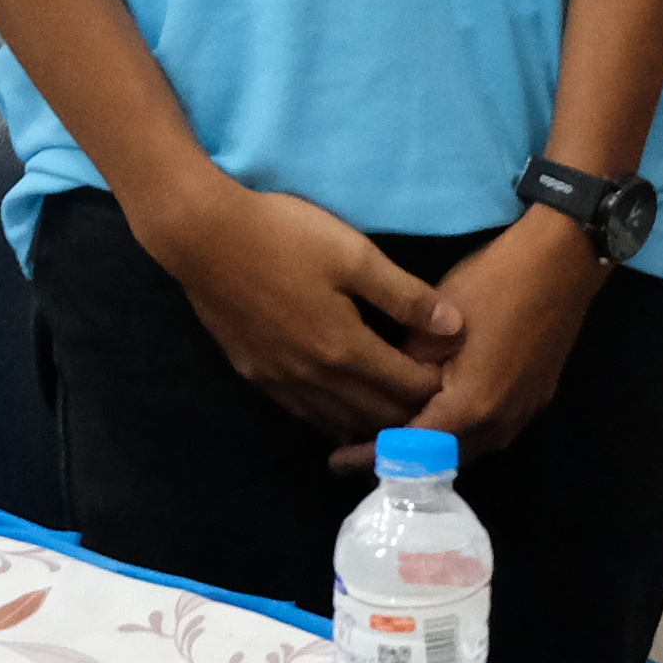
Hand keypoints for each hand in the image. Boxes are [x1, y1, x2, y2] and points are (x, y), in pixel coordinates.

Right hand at [129, 176, 453, 445]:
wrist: (201, 236)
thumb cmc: (282, 235)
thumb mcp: (353, 254)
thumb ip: (406, 296)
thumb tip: (455, 328)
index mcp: (347, 350)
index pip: (408, 389)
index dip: (439, 390)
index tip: (460, 382)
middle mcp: (316, 379)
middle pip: (376, 416)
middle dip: (412, 417)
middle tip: (438, 409)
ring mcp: (282, 382)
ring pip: (339, 423)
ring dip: (373, 427)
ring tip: (399, 421)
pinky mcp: (256, 375)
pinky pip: (305, 414)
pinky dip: (333, 420)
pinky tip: (343, 414)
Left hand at [371, 218, 606, 469]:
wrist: (560, 263)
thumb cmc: (491, 286)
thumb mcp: (431, 329)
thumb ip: (404, 373)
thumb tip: (384, 398)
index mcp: (470, 410)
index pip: (411, 448)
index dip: (372, 454)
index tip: (338, 461)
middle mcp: (499, 426)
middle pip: (441, 458)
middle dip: (400, 457)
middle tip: (358, 450)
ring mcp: (521, 415)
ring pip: (466, 446)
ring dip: (430, 447)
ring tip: (390, 437)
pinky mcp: (532, 400)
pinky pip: (487, 430)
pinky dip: (456, 431)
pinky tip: (436, 415)